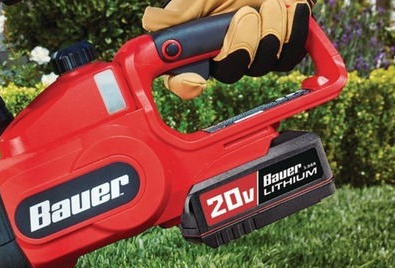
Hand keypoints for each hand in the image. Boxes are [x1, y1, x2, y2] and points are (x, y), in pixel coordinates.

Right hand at [142, 0, 313, 99]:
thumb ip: (177, 12)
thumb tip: (150, 20)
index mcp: (198, 47)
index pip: (182, 79)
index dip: (185, 84)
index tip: (194, 78)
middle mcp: (223, 57)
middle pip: (230, 73)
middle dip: (242, 43)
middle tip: (245, 14)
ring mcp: (253, 57)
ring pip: (262, 65)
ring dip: (271, 31)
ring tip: (271, 4)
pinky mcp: (283, 51)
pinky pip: (289, 57)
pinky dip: (293, 32)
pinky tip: (291, 10)